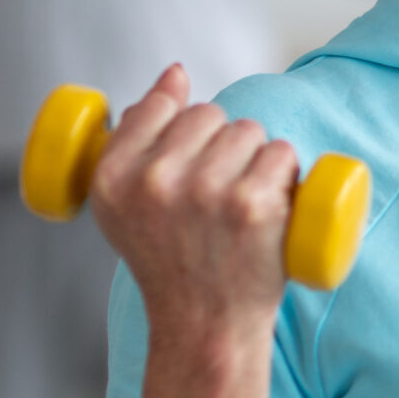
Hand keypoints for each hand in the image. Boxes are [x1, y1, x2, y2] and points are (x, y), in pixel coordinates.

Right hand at [88, 64, 298, 338]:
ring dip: (256, 159)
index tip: (187, 166)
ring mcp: (206, 192)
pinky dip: (286, 175)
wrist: (206, 325)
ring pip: (250, 130)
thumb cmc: (170, 261)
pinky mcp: (254, 205)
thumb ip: (139, 133)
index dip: (183, 131)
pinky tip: (271, 209)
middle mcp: (154, 181)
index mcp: (112, 177)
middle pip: (210, 114)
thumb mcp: (126, 204)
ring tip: (242, 205)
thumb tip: (175, 72)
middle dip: (222, 146)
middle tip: (216, 197)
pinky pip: (282, 153)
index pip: (160, 105)